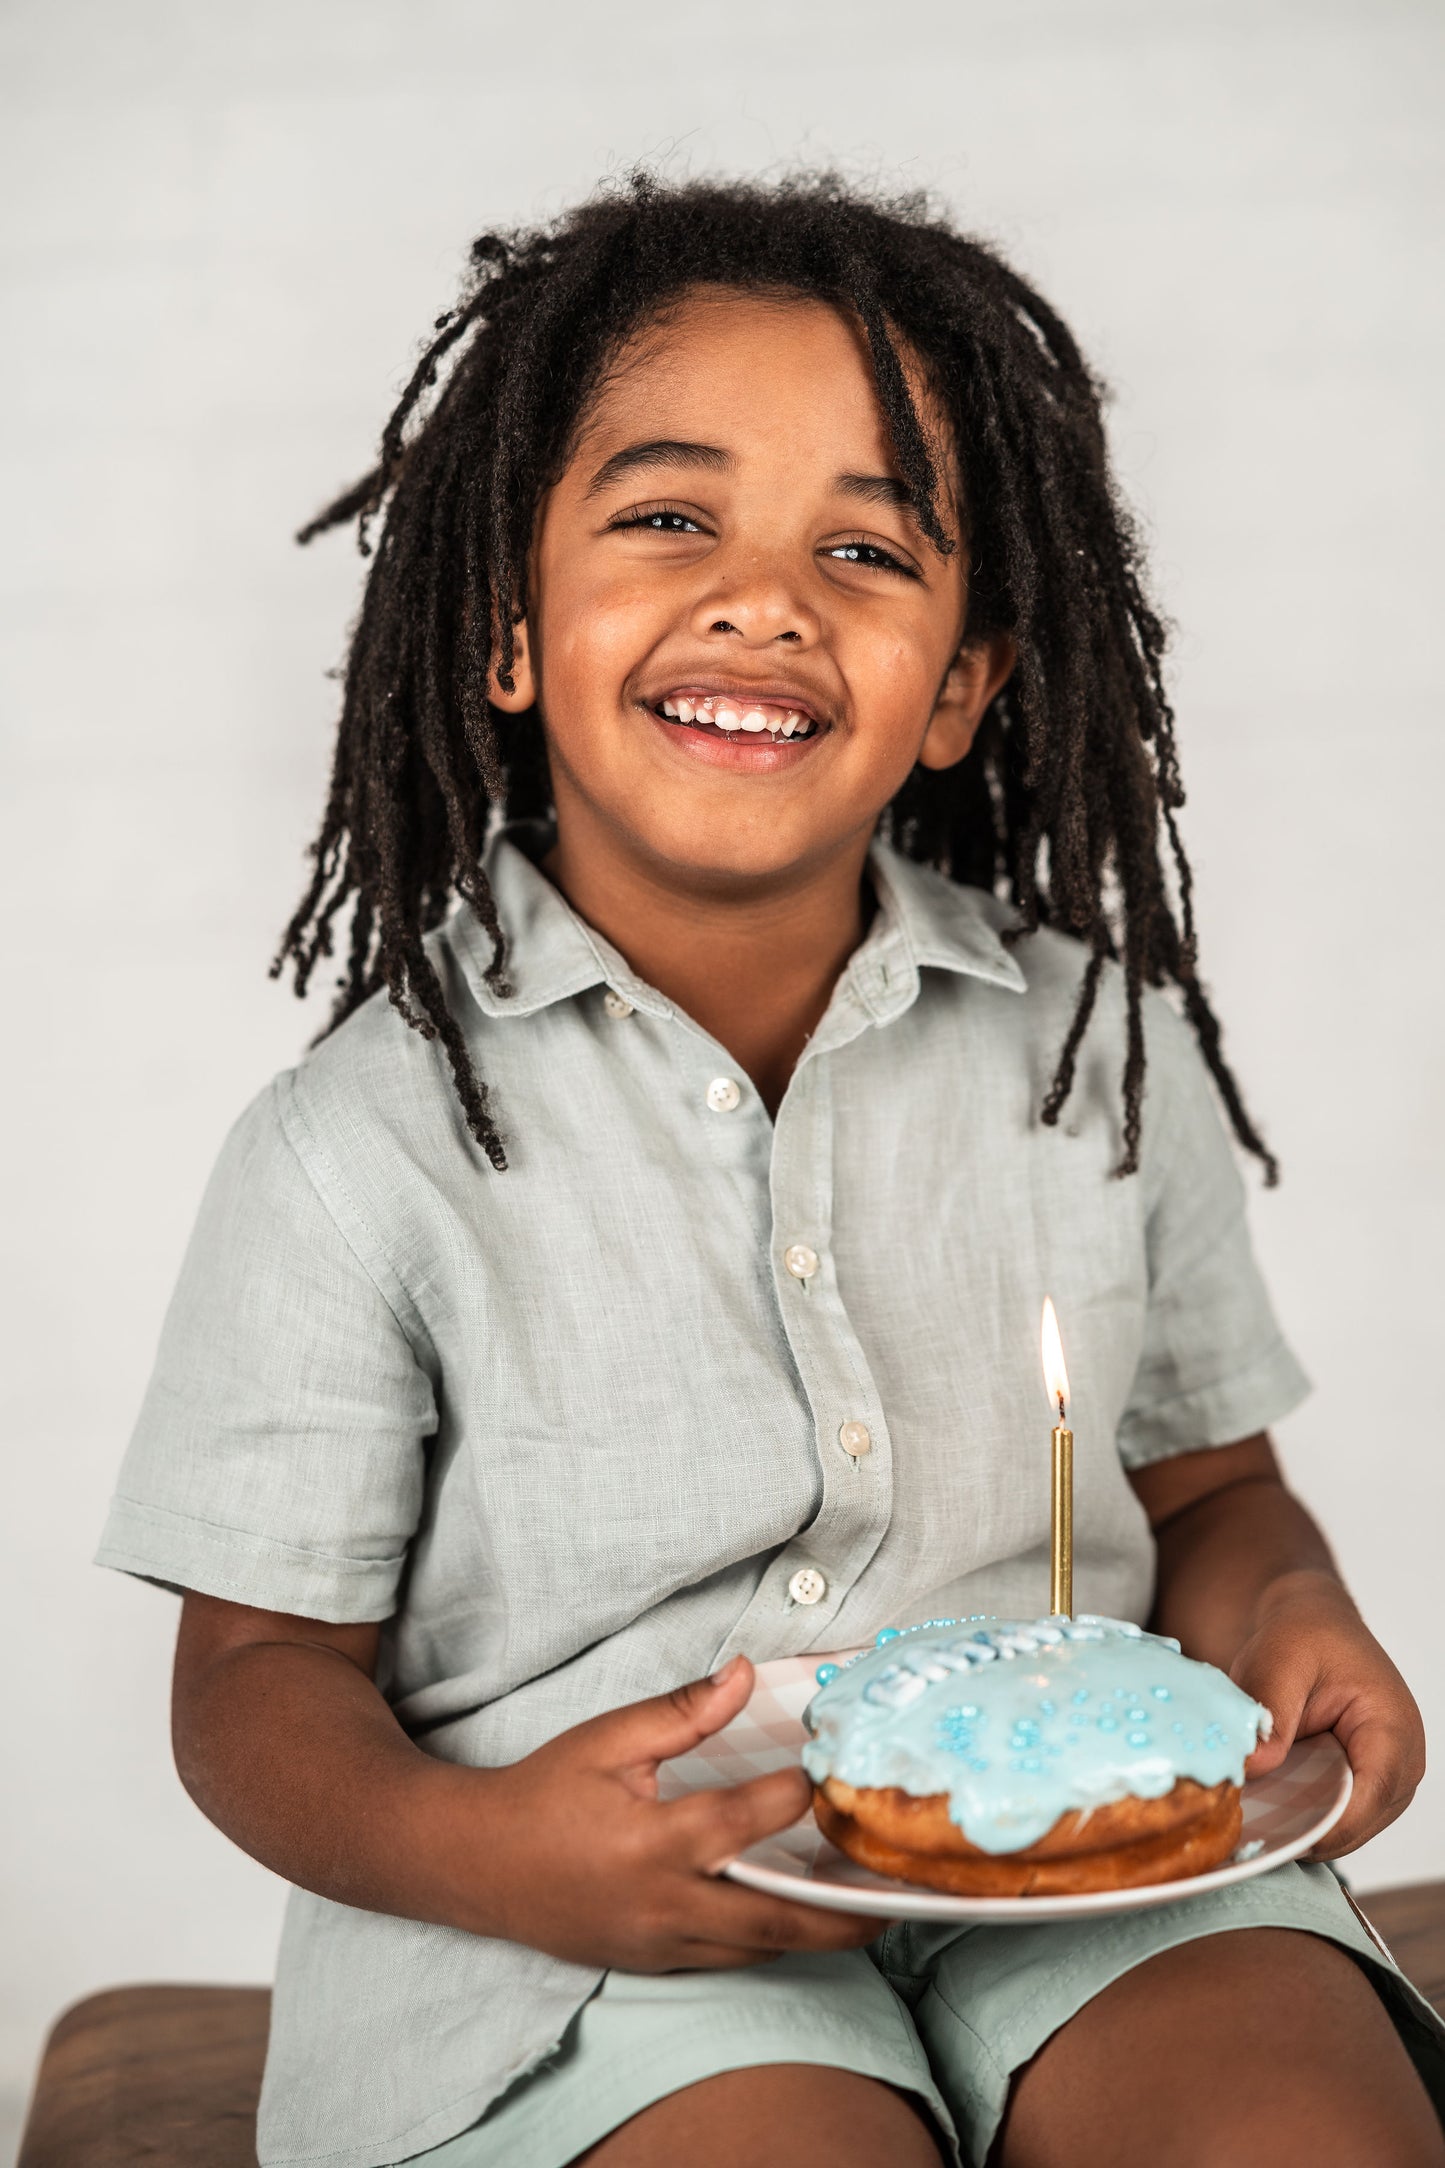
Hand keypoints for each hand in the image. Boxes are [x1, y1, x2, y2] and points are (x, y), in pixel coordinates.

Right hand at [447, 1655, 883, 1969]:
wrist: (476, 1864)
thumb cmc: (543, 1793)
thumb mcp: (608, 1739)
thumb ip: (683, 1711)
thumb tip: (744, 1674)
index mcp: (653, 1842)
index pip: (747, 1822)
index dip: (794, 1794)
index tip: (824, 1772)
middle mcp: (664, 1903)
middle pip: (774, 1918)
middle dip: (839, 1913)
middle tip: (892, 1895)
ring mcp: (658, 1943)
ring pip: (754, 1951)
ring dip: (810, 1933)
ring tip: (859, 1911)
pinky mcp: (651, 1962)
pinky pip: (724, 1962)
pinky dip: (764, 1942)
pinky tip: (791, 1918)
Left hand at [1229, 1571, 1425, 1858]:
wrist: (1311, 1625)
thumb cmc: (1303, 1635)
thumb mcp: (1278, 1660)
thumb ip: (1271, 1714)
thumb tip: (1253, 1769)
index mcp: (1393, 1729)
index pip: (1370, 1795)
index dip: (1323, 1823)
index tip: (1272, 1833)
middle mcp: (1401, 1763)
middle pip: (1357, 1824)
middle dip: (1304, 1831)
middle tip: (1245, 1832)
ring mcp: (1385, 1781)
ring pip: (1344, 1831)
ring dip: (1300, 1828)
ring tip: (1252, 1819)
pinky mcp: (1362, 1787)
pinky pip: (1333, 1819)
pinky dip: (1300, 1818)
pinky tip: (1264, 1809)